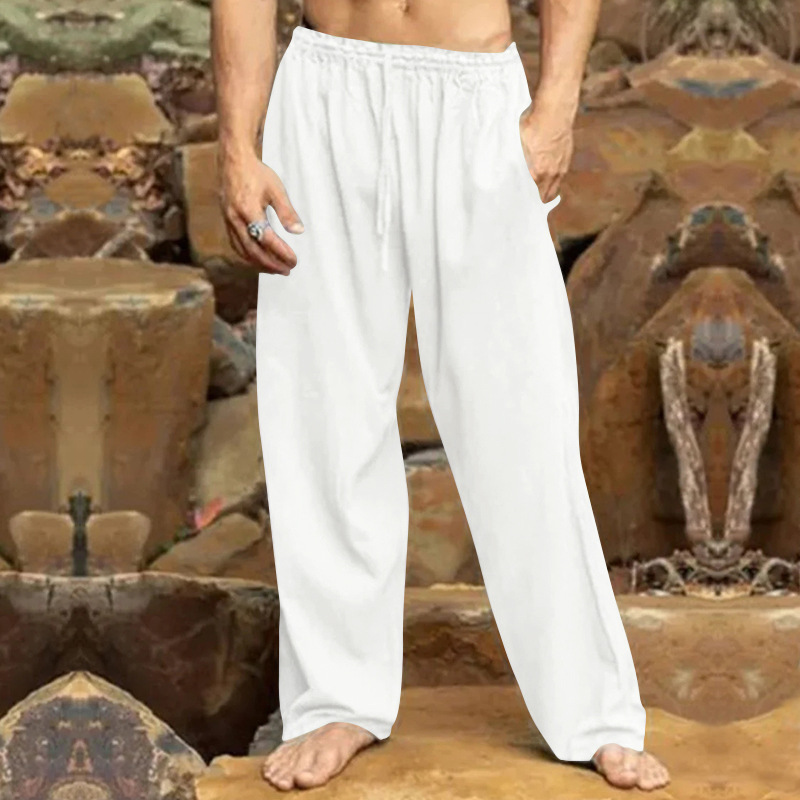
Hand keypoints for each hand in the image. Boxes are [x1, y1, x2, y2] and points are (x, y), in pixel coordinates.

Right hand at [217, 150, 303, 275]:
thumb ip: (287, 212)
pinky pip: (237, 245)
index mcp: (249, 210)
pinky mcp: (227, 222)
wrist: (233, 161)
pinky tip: (260, 259)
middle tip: (287, 270)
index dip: (281, 252)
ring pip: (243, 251)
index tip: (293, 260)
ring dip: (260, 264)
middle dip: (271, 264)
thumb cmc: (255, 173)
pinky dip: (249, 256)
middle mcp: (236, 219)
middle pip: (253, 250)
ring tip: (276, 269)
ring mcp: (229, 222)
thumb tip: (298, 231)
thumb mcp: (276, 190)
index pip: (267, 239)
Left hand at [518, 104, 573, 204]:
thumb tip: (526, 172)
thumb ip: (526, 163)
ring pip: (559, 182)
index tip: (532, 201)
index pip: (541, 195)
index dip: (536, 199)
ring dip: (553, 185)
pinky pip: (563, 170)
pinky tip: (553, 171)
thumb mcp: (521, 146)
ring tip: (546, 188)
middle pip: (551, 193)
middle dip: (546, 196)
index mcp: (539, 172)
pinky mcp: (568, 152)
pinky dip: (558, 174)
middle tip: (539, 198)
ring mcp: (563, 162)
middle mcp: (554, 171)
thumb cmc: (534, 125)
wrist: (554, 108)